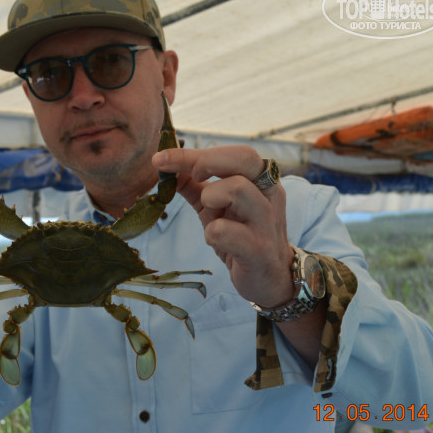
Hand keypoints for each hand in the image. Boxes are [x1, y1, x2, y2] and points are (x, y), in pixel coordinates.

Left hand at [153, 146, 294, 307]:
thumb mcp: (217, 207)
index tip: (162, 158)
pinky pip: (225, 231)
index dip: (196, 153)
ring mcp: (266, 222)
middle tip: (191, 177)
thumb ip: (195, 186)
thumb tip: (166, 166)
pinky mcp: (258, 250)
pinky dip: (211, 233)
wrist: (271, 279)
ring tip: (210, 213)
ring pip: (237, 189)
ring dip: (210, 197)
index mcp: (261, 180)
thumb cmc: (242, 236)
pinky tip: (215, 240)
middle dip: (206, 162)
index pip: (234, 154)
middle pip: (244, 160)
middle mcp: (269, 195)